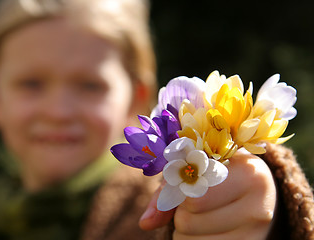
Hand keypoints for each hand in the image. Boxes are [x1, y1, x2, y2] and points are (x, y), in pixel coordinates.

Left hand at [139, 151, 275, 239]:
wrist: (258, 193)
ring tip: (203, 216)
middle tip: (197, 202)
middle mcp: (259, 206)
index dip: (181, 193)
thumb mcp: (195, 170)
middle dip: (182, 213)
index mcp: (248, 173)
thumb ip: (168, 191)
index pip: (194, 196)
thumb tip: (146, 224)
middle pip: (188, 221)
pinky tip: (206, 231)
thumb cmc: (220, 176)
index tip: (189, 184)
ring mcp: (258, 233)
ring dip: (185, 231)